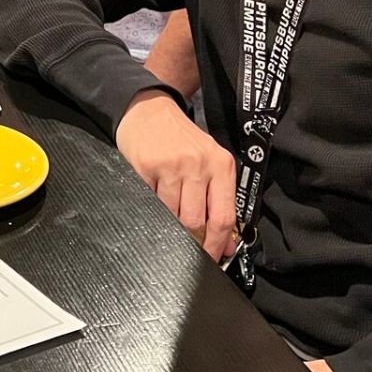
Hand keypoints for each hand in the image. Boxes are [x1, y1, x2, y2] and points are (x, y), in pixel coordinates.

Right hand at [114, 89, 238, 261]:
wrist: (150, 110)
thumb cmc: (182, 141)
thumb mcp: (210, 164)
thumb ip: (221, 202)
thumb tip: (225, 244)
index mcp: (221, 165)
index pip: (223, 217)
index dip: (216, 245)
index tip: (211, 260)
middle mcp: (198, 164)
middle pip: (196, 221)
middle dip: (191, 239)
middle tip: (186, 244)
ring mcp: (170, 166)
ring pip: (172, 216)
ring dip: (169, 223)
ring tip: (167, 215)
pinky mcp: (145, 167)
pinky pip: (150, 203)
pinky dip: (151, 208)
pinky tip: (152, 198)